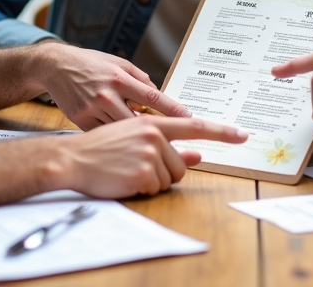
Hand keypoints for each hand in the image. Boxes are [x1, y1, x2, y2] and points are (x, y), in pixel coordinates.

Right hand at [32, 42, 188, 128]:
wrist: (56, 67)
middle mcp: (107, 94)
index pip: (153, 96)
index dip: (173, 110)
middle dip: (157, 131)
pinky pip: (104, 135)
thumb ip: (139, 78)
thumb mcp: (118, 63)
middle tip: (172, 139)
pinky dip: (115, 139)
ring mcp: (93, 109)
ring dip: (136, 138)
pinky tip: (122, 142)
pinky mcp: (81, 121)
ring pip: (122, 131)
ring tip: (148, 143)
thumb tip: (158, 93)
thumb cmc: (91, 64)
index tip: (190, 119)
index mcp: (120, 78)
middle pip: (139, 120)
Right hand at [58, 116, 247, 196]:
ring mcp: (148, 154)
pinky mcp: (141, 173)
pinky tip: (122, 178)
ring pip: (169, 178)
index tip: (243, 134)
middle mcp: (153, 134)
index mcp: (152, 122)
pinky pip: (155, 189)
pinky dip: (141, 189)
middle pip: (180, 164)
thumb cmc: (100, 146)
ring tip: (126, 169)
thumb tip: (197, 155)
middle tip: (135, 165)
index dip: (221, 131)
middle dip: (164, 171)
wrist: (69, 157)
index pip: (194, 125)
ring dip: (151, 181)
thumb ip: (166, 142)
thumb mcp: (133, 135)